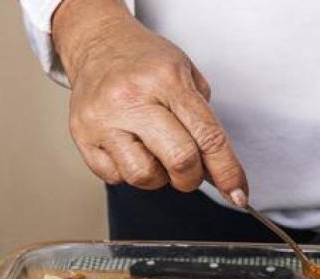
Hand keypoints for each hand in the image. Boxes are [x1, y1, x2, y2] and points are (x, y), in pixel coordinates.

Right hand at [52, 0, 248, 203]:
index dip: (227, 171)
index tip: (238, 193)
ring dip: (158, 176)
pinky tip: (130, 149)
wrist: (97, 43)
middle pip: (179, 160)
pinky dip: (128, 171)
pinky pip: (114, 177)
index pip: (207, 136)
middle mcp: (132, 99)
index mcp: (166, 79)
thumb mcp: (185, 72)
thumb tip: (218, 171)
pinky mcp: (82, 136)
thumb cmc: (144, 61)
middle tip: (190, 169)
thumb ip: (204, 120)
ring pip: (143, 176)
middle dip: (192, 177)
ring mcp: (103, 119)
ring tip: (154, 153)